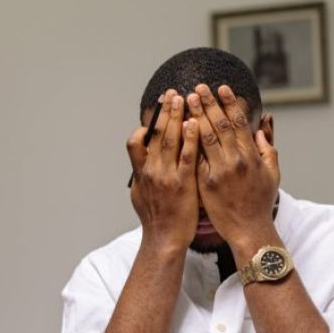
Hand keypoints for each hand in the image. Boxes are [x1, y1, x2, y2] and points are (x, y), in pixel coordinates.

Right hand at [127, 90, 200, 253]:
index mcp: (140, 173)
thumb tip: (140, 160)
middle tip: (172, 93)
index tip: (156, 108)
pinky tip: (196, 124)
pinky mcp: (183, 183)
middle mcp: (151, 171)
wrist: (164, 239)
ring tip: (185, 98)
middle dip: (165, 111)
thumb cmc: (156, 220)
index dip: (147, 122)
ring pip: (171, 140)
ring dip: (177, 117)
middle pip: (156, 134)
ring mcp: (166, 176)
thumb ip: (142, 174)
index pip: (137, 140)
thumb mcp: (140, 194)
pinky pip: (187, 156)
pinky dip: (190, 138)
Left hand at [187, 84, 279, 257]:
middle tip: (198, 87)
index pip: (239, 122)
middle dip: (209, 104)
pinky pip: (195, 158)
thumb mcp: (272, 173)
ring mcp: (219, 171)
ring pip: (204, 137)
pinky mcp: (206, 183)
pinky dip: (187, 141)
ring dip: (195, 116)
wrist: (248, 230)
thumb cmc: (260, 202)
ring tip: (186, 100)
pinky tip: (180, 128)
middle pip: (219, 125)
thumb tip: (263, 125)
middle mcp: (235, 160)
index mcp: (251, 155)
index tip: (221, 88)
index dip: (229, 103)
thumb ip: (267, 148)